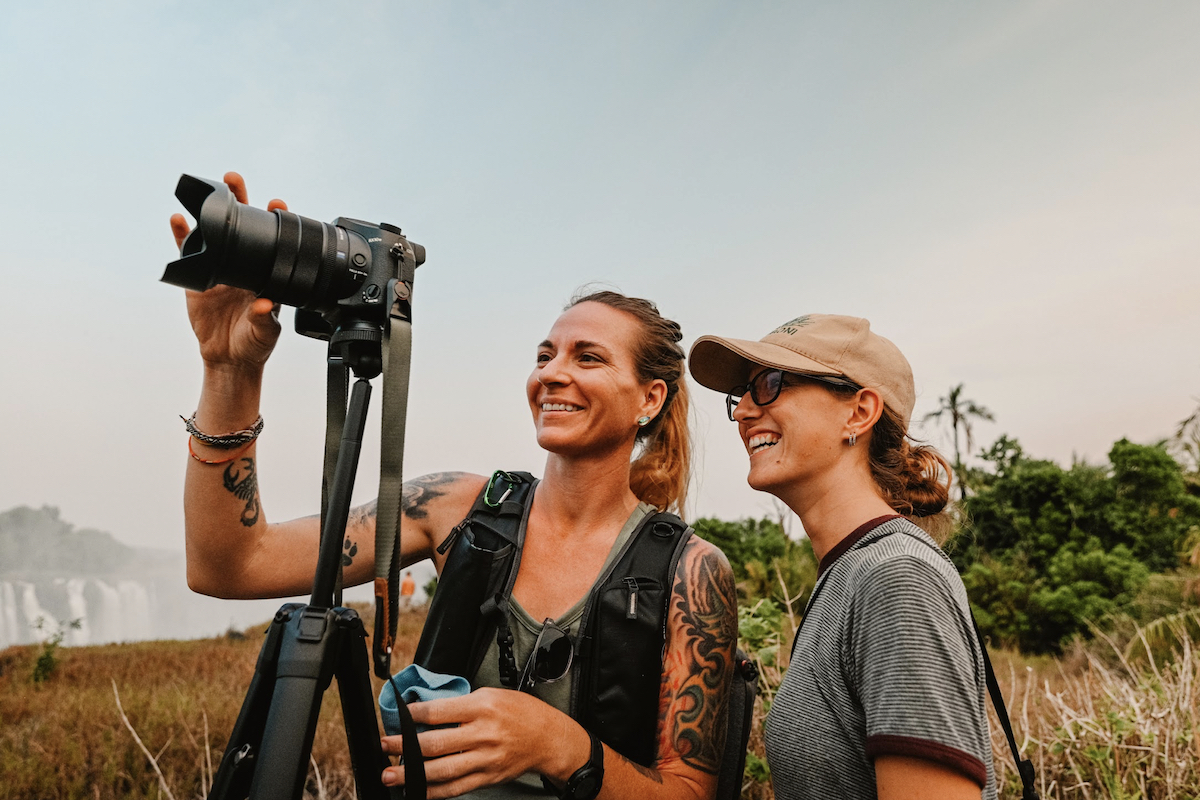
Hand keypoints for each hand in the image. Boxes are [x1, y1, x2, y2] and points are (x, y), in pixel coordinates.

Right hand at [170, 171, 285, 372]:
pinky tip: (177, 219)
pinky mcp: (198, 277)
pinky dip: (182, 235)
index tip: (276, 202)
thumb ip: (264, 319)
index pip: (273, 241)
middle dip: (240, 200)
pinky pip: (189, 252)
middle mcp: (245, 265)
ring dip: (210, 210)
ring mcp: (221, 268)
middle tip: (235, 179)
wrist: (229, 357)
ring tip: (209, 188)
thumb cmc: (254, 343)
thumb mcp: (264, 332)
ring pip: (215, 234)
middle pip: (243, 227)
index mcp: (265, 273)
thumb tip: (264, 304)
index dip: (275, 221)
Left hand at [380, 689, 586, 799]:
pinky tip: (416, 790)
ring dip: (411, 774)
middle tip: (386, 744)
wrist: (548, 737)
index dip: (412, 715)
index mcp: (482, 707)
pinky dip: (433, 791)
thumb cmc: (521, 712)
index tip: (398, 715)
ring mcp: (485, 759)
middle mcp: (482, 734)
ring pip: (441, 770)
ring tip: (390, 774)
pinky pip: (455, 788)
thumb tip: (428, 712)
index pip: (438, 711)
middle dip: (404, 745)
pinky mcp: (487, 778)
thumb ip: (462, 704)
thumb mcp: (492, 695)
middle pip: (435, 743)